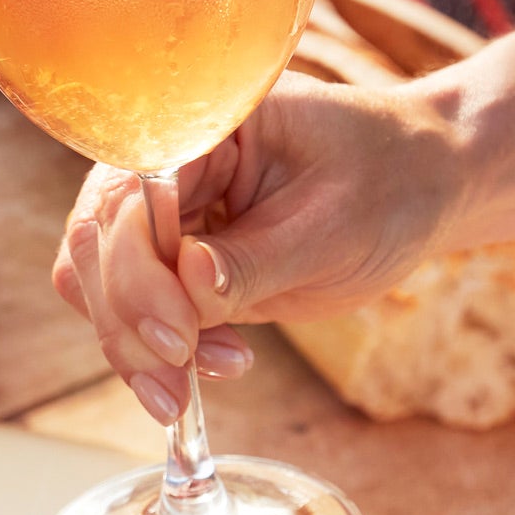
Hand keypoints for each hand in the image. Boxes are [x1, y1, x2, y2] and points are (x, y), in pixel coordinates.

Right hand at [52, 73, 469, 421]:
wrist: (417, 188)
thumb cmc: (387, 184)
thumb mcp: (335, 225)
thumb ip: (257, 258)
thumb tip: (189, 284)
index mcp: (199, 124)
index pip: (130, 197)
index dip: (136, 271)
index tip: (178, 335)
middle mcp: (162, 165)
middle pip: (97, 244)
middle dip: (128, 320)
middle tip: (175, 381)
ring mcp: (162, 216)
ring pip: (98, 285)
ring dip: (135, 346)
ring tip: (191, 390)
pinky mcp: (171, 263)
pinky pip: (132, 311)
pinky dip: (155, 353)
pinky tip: (208, 370)